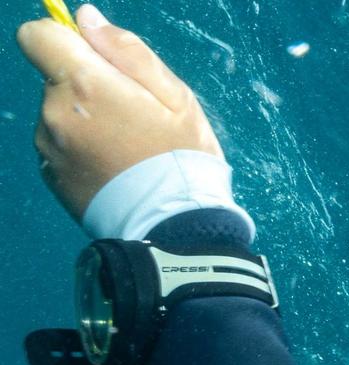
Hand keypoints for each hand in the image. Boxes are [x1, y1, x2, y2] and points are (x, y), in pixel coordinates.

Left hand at [16, 5, 222, 220]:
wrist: (176, 231)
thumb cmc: (183, 162)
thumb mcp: (176, 98)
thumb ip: (127, 50)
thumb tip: (86, 18)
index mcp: (83, 84)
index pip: (37, 36)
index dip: (64, 41)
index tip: (94, 62)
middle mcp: (55, 113)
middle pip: (54, 80)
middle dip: (85, 90)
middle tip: (132, 121)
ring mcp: (50, 148)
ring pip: (57, 117)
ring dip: (84, 124)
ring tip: (126, 153)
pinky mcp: (52, 178)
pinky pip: (60, 150)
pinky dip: (81, 154)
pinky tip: (115, 173)